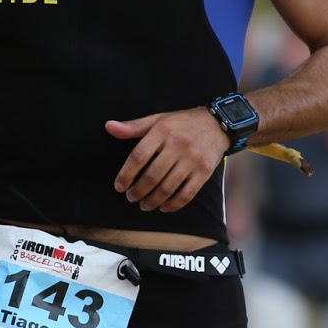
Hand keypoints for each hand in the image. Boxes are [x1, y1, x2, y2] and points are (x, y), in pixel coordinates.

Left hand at [106, 107, 228, 212]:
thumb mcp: (158, 120)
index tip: (119, 186)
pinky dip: (173, 204)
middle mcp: (178, 145)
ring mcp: (193, 159)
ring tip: (144, 205)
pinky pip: (187, 194)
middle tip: (131, 197)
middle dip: (138, 191)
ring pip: (168, 187)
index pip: (138, 156)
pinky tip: (163, 207)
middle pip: (152, 175)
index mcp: (163, 130)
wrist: (218, 124)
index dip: (126, 174)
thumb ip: (133, 127)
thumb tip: (109, 127)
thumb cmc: (182, 123)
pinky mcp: (205, 171)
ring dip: (153, 200)